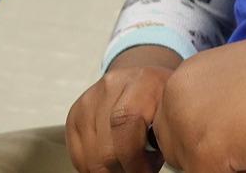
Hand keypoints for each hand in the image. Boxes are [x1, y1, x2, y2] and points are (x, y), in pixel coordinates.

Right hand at [67, 45, 181, 172]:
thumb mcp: (170, 115)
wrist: (143, 82)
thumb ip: (163, 138)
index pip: (126, 123)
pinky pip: (79, 156)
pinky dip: (94, 167)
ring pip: (91, 156)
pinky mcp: (75, 113)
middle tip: (138, 172)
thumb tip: (147, 169)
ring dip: (109, 170)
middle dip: (123, 170)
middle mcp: (112, 85)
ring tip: (127, 164)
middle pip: (106, 147)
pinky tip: (112, 163)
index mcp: (143, 82)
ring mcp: (89, 98)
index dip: (134, 159)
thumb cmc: (161, 105)